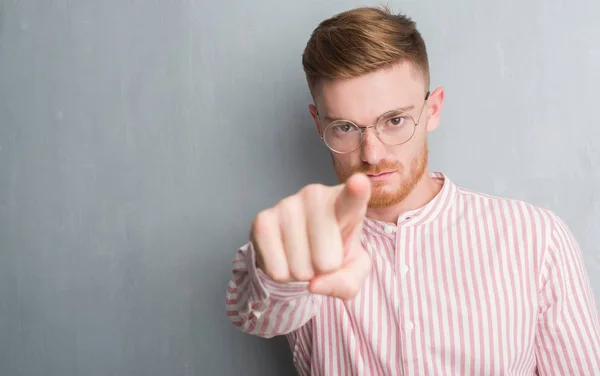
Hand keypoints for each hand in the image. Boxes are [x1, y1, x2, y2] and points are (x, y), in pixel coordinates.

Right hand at [250, 173, 371, 299]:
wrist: (300, 248)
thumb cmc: (333, 252)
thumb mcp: (353, 270)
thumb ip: (347, 282)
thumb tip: (314, 284)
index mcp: (346, 203)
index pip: (353, 196)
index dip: (356, 191)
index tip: (359, 183)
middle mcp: (316, 195)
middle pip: (327, 261)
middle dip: (323, 271)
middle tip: (320, 255)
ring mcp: (287, 204)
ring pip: (300, 268)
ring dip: (302, 273)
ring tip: (302, 254)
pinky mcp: (262, 219)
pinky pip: (277, 270)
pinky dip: (283, 275)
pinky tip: (285, 255)